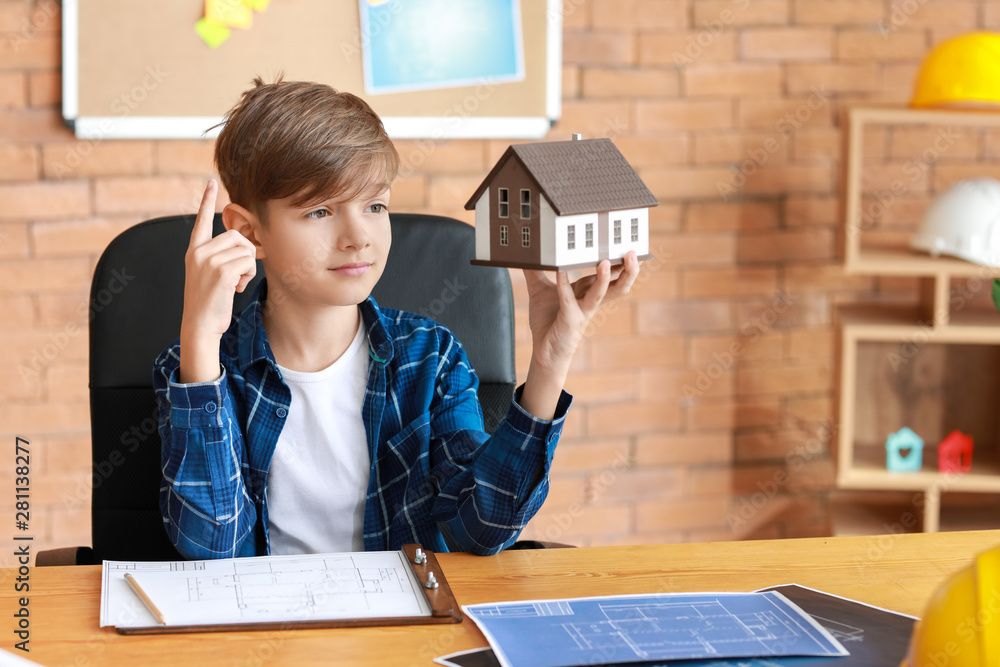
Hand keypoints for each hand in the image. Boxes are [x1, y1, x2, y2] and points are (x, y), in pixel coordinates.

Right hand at [178, 180, 256, 382]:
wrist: (199, 326)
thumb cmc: (210, 304)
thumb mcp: (212, 275)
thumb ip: (223, 257)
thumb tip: (248, 244)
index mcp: (194, 251)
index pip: (201, 220)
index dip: (207, 200)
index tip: (212, 182)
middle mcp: (199, 252)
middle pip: (237, 236)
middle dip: (246, 254)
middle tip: (238, 275)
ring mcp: (208, 260)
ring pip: (245, 249)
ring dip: (248, 267)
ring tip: (234, 283)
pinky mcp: (220, 271)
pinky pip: (248, 262)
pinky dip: (248, 276)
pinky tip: (235, 288)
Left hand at [519, 251, 639, 418]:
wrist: (544, 352)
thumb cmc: (547, 321)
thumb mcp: (539, 291)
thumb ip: (535, 272)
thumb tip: (527, 253)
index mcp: (587, 292)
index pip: (609, 274)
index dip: (620, 261)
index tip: (629, 245)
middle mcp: (590, 301)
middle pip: (617, 285)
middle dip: (628, 270)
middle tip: (632, 252)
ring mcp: (583, 312)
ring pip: (601, 294)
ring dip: (604, 279)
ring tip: (605, 262)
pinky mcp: (570, 320)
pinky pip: (569, 301)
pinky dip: (564, 286)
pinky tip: (560, 271)